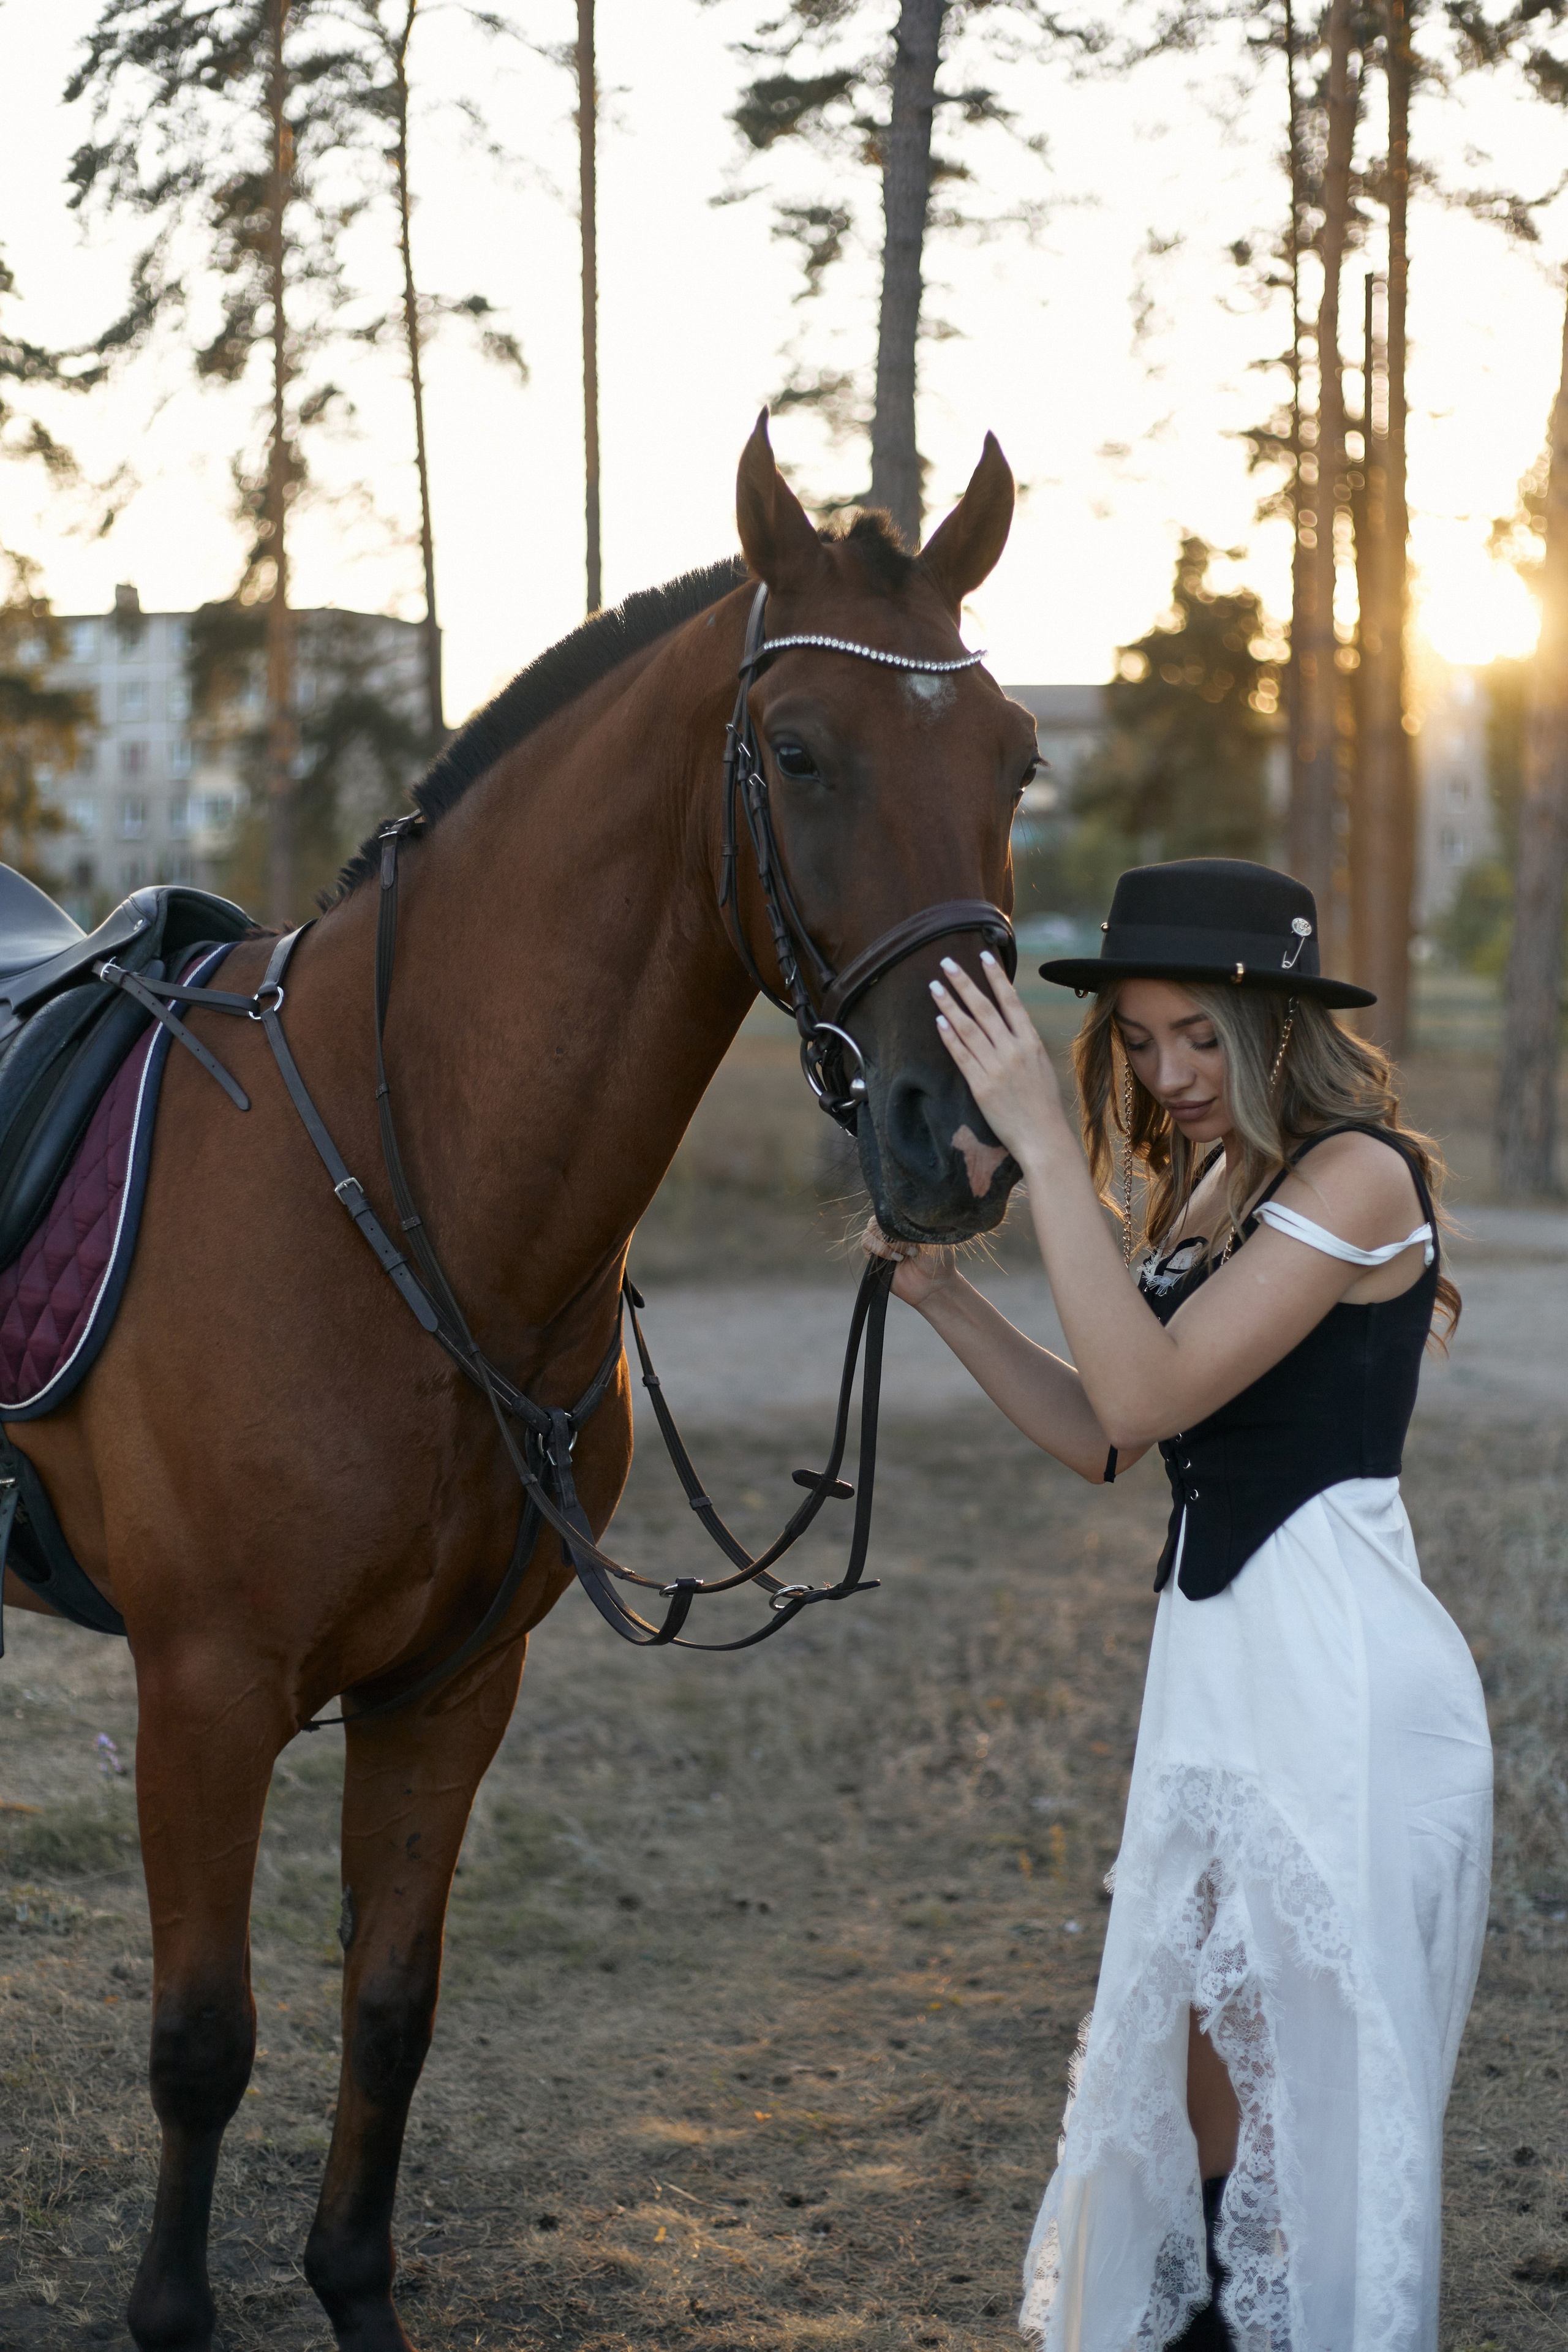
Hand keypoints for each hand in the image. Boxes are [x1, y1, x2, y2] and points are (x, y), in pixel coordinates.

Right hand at [860, 1214, 957, 1308]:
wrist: (934, 1286)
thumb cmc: (939, 1261)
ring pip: (871, 1229)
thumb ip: (920, 1221)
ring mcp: (883, 1242)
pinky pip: (866, 1243)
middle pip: (879, 1217)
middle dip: (893, 1232)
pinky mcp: (874, 1256)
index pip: (892, 1207)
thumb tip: (906, 1209)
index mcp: (906, 1221)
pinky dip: (879, 1249)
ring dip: (887, 1242)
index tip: (910, 1229)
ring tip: (904, 1255)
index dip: (897, 1216)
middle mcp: (893, 1229)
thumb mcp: (935, 1235)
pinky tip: (896, 1258)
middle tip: (911, 1247)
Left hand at [929, 953, 1068, 1168]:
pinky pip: (961, 1055)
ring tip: (934, 986)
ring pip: (968, 1028)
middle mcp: (1013, 1050)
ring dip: (949, 1004)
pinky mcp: (981, 1086)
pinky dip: (949, 1036)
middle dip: (964, 983)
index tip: (984, 956)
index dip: (996, 977)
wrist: (1043, 1138)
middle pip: (984, 1008)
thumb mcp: (1041, 1067)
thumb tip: (1010, 1025)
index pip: (1011, 1001)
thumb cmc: (1044, 1105)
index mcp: (1031, 1043)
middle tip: (947, 962)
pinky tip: (938, 1020)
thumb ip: (1024, 1045)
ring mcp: (996, 1067)